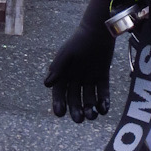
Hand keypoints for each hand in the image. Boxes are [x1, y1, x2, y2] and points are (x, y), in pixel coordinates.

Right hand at [44, 0, 114, 121]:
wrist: (98, 31)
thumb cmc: (79, 41)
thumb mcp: (67, 54)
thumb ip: (58, 68)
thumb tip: (47, 84)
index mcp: (64, 73)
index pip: (59, 92)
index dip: (58, 103)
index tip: (59, 113)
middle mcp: (75, 78)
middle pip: (74, 99)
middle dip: (76, 110)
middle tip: (79, 120)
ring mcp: (89, 78)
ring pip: (89, 98)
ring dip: (90, 109)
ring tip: (92, 115)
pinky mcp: (102, 77)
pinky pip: (102, 92)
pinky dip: (103, 101)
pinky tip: (104, 108)